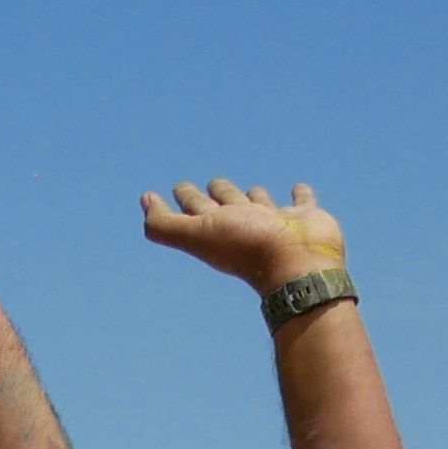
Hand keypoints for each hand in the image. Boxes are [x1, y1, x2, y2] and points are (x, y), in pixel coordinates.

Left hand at [137, 177, 345, 295]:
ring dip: (255, 196)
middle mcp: (244, 224)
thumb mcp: (197, 234)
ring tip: (251, 190)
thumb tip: (144, 201)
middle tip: (212, 183)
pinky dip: (300, 195)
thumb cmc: (248, 247)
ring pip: (260, 203)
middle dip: (217, 193)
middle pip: (226, 204)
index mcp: (218, 227)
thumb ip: (165, 224)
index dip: (184, 197)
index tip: (175, 187)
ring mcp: (274, 222)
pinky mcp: (304, 218)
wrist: (298, 264)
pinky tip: (298, 190)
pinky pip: (301, 201)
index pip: (196, 207)